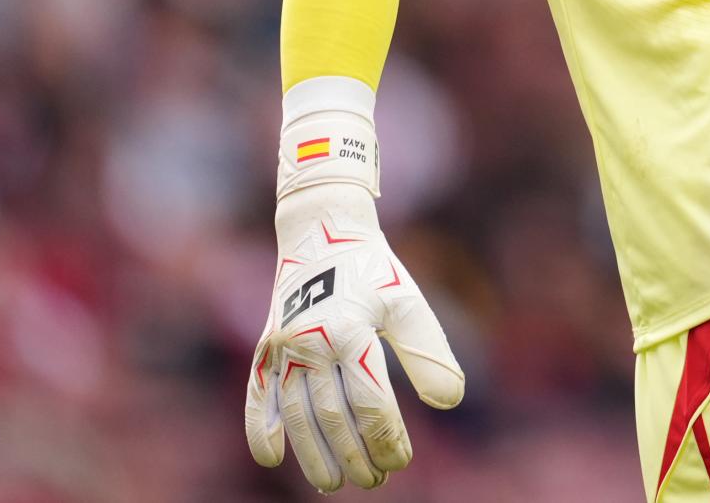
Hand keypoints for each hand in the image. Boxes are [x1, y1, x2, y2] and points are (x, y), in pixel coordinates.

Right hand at [244, 181, 465, 491]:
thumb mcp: (408, 303)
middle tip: (375, 480)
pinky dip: (259, 428)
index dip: (387, 436)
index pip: (370, 400)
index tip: (401, 460)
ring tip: (333, 484)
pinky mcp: (264, 348)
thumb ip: (428, 352)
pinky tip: (272, 458)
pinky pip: (257, 395)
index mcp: (350, 330)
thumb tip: (453, 401)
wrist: (322, 231)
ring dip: (314, 454)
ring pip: (295, 414)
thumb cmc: (374, 272)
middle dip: (355, 453)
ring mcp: (282, 347)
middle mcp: (311, 341)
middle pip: (332, 415)